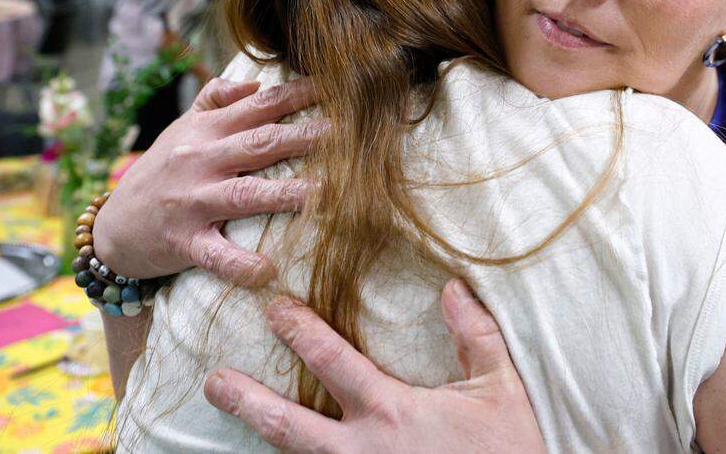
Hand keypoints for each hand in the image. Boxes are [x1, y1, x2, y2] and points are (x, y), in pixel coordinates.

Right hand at [93, 76, 323, 284]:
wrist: (111, 228)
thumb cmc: (160, 173)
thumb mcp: (182, 129)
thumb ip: (215, 100)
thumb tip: (254, 81)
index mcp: (206, 131)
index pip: (258, 105)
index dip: (297, 95)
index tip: (336, 87)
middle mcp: (201, 161)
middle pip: (260, 144)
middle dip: (305, 136)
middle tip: (346, 132)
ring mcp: (192, 202)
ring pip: (246, 195)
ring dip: (287, 193)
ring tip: (326, 193)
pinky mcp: (184, 242)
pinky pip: (216, 254)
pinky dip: (241, 263)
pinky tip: (269, 270)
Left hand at [204, 280, 545, 453]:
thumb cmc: (512, 451)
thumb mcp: (500, 389)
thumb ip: (474, 335)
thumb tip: (451, 288)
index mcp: (390, 410)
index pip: (331, 360)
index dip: (298, 330)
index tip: (274, 308)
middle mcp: (361, 449)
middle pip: (287, 423)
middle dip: (246, 399)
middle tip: (214, 381)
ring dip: (260, 436)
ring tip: (232, 417)